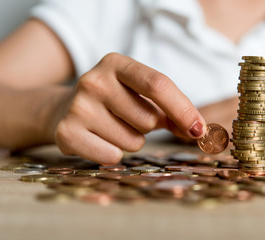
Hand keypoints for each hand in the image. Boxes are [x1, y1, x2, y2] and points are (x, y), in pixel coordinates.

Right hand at [54, 53, 205, 164]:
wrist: (65, 109)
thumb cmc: (115, 101)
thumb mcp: (140, 94)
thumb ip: (170, 109)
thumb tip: (198, 130)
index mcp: (117, 64)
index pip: (158, 85)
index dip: (183, 109)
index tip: (199, 129)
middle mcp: (95, 81)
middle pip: (149, 119)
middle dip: (150, 126)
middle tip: (130, 118)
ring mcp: (78, 107)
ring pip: (133, 141)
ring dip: (132, 140)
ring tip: (112, 127)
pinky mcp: (66, 133)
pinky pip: (113, 156)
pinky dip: (113, 154)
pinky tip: (100, 140)